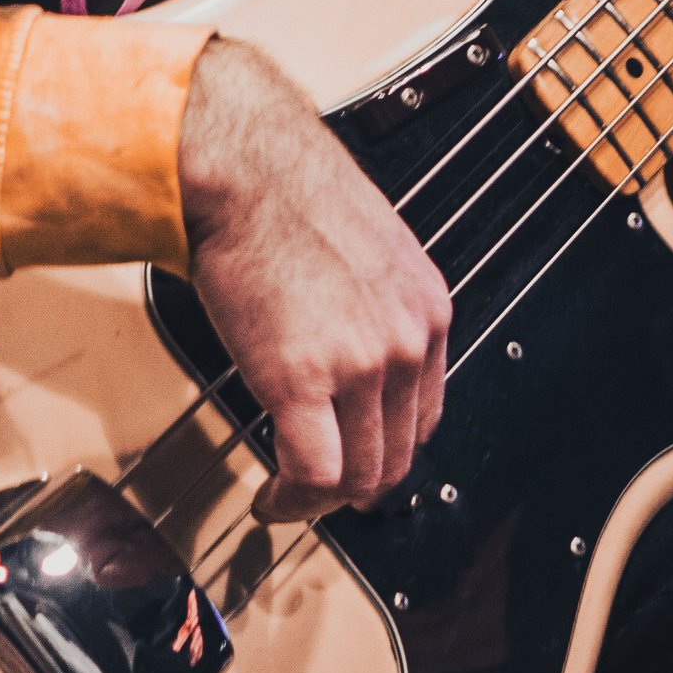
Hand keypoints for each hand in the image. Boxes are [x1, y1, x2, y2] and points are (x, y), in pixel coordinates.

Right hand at [178, 36, 451, 522]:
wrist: (244, 169)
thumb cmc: (284, 196)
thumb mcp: (365, 254)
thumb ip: (372, 310)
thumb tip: (348, 351)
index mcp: (428, 310)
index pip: (424, 417)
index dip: (384, 452)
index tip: (352, 464)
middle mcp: (408, 340)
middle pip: (396, 459)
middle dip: (352, 488)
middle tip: (312, 495)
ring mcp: (363, 363)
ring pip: (357, 477)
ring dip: (318, 503)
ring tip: (285, 500)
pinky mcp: (305, 379)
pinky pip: (312, 474)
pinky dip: (292, 503)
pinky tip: (270, 499)